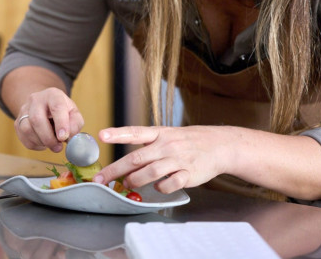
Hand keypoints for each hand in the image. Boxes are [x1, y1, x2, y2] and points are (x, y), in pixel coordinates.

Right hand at [14, 88, 83, 152]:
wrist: (44, 106)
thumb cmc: (62, 111)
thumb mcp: (73, 113)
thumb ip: (75, 124)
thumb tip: (68, 136)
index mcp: (53, 94)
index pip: (56, 107)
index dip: (61, 123)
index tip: (63, 137)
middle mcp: (36, 99)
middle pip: (37, 119)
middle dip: (48, 137)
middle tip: (58, 147)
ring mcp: (24, 110)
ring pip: (27, 129)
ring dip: (41, 142)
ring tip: (52, 144)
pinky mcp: (17, 122)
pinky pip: (23, 137)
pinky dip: (35, 144)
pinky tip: (43, 142)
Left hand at [93, 125, 227, 193]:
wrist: (219, 145)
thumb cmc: (189, 141)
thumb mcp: (168, 136)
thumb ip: (148, 147)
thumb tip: (126, 164)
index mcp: (160, 133)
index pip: (135, 132)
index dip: (118, 134)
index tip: (101, 135)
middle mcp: (167, 145)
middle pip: (136, 158)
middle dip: (116, 169)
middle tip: (101, 178)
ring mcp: (178, 159)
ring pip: (151, 172)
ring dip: (136, 180)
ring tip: (128, 184)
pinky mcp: (189, 173)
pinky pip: (170, 184)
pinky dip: (161, 188)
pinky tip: (158, 187)